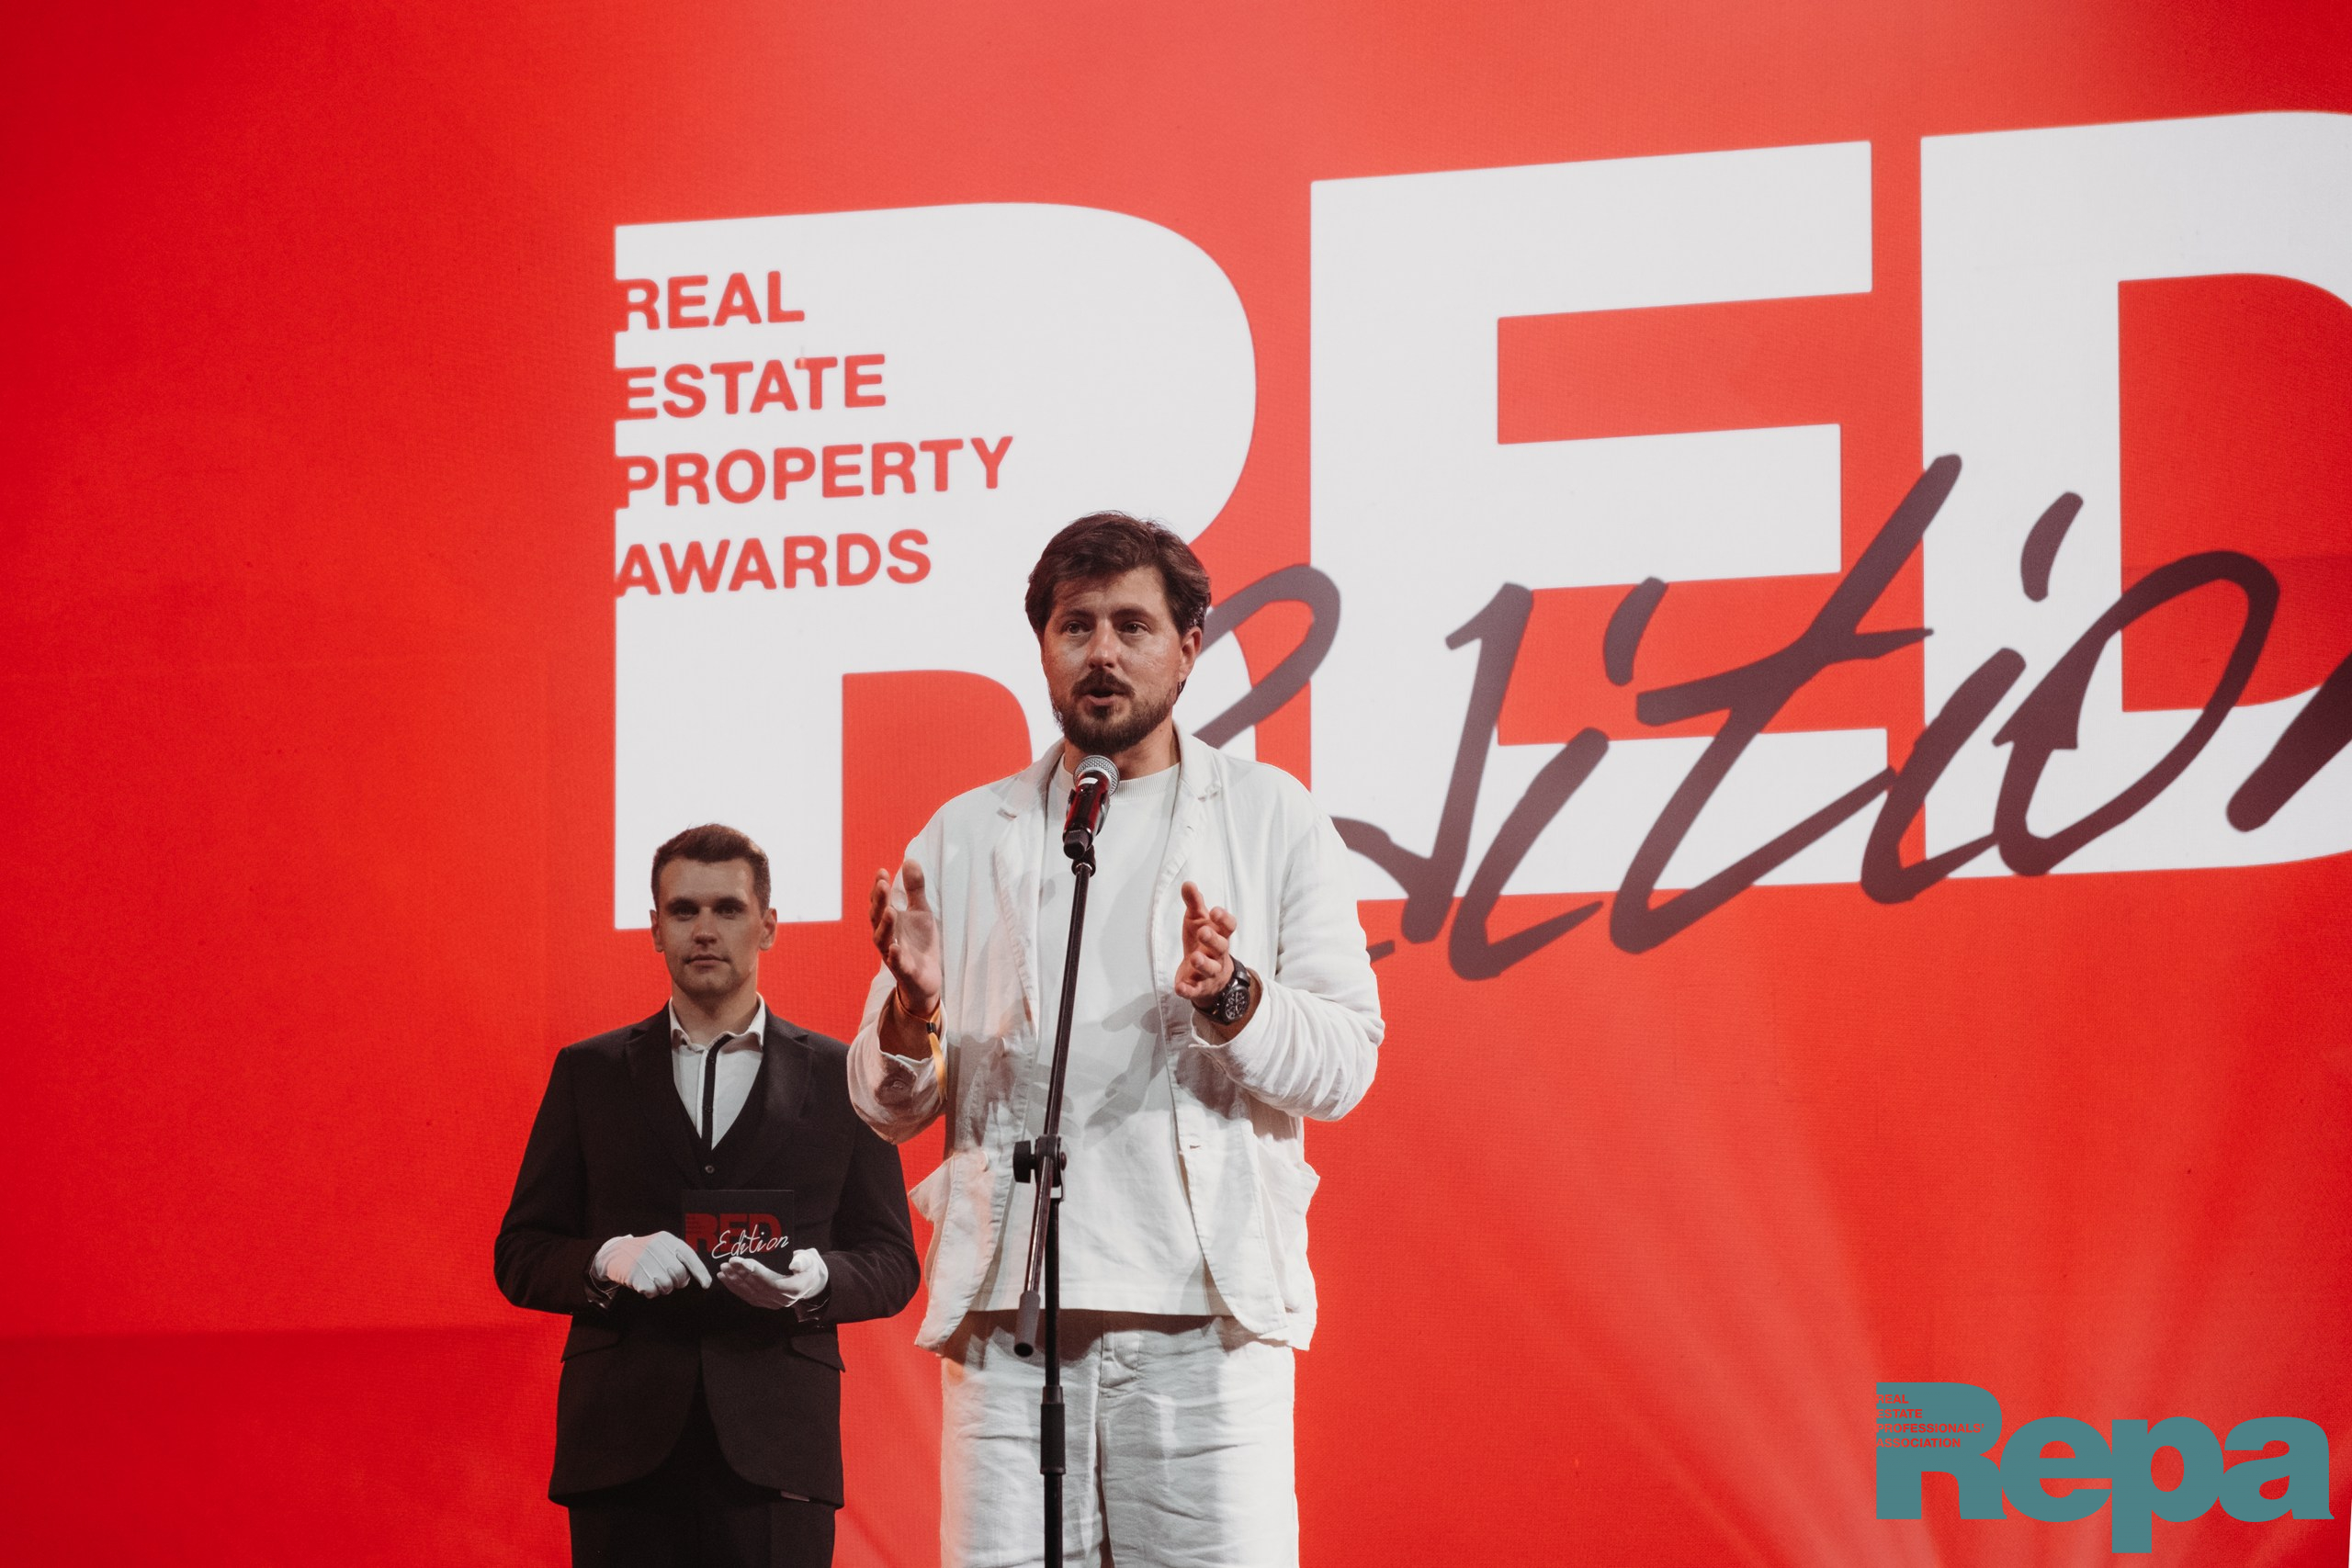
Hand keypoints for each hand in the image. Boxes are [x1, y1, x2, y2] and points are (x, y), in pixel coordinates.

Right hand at [603, 1232, 711, 1297]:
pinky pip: (652, 1291)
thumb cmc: (643, 1252)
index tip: (706, 1284)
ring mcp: (644, 1261)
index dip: (700, 1271)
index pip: (688, 1255)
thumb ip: (677, 1256)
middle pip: (679, 1273)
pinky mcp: (634, 1274)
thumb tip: (694, 1275)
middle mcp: (656, 1248)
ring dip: (663, 1288)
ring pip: (667, 1284)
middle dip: (679, 1282)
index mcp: (666, 1239)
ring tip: (655, 1281)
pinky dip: (651, 1292)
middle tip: (671, 1282)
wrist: (614, 1253)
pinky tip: (645, 1284)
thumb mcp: (660, 1246)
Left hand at [717, 1248, 827, 1309]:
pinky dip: (735, 1288)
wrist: (809, 1281)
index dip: (756, 1272)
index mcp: (794, 1288)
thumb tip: (794, 1264)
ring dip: (735, 1281)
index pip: (771, 1281)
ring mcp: (772, 1303)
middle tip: (728, 1262)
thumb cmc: (808, 1266)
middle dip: (741, 1274)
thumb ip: (803, 1261)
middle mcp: (782, 1299)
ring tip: (723, 1270)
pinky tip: (726, 1279)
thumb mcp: (810, 1260)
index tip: (743, 1261)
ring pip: (750, 1293)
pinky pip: (748, 1297)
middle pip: (757, 1287)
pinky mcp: (765, 1303)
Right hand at [869, 857, 940, 1016]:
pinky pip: (897, 964)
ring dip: (885, 925)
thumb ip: (915, 889)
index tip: (882, 871)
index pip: (879, 902)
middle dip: (879, 901)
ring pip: (883, 940)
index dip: (878, 888)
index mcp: (889, 922)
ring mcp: (893, 955)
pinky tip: (895, 948)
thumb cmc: (920, 943)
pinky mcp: (905, 971)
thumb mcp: (921, 912)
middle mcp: (886, 937)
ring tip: (890, 910)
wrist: (927, 978)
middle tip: (882, 883)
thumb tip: (909, 859)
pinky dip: (895, 957)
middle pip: (877, 918)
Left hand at [1175, 881, 1237, 1002]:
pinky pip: (1195, 990)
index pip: (1229, 928)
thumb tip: (1188, 883)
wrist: (1209, 978)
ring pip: (1210, 969)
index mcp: (1220, 936)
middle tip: (1203, 932)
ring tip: (1194, 957)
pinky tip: (1179, 987)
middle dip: (1213, 939)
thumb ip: (1195, 904)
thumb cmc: (1204, 943)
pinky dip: (1188, 990)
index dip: (1224, 920)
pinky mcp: (1198, 988)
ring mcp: (1210, 973)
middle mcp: (1218, 955)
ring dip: (1203, 963)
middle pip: (1221, 947)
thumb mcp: (1198, 922)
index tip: (1215, 911)